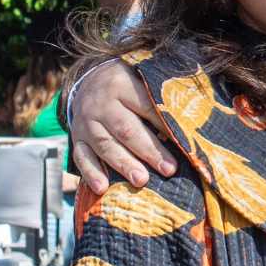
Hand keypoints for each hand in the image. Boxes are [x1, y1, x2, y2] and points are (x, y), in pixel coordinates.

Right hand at [70, 60, 176, 193]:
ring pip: (105, 145)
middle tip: (168, 169)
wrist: (90, 79)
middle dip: (149, 151)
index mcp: (122, 84)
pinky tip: (103, 188)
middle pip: (126, 129)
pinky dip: (91, 173)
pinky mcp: (76, 137)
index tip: (183, 143)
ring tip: (142, 181)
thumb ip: (162, 94)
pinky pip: (81, 157)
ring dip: (124, 164)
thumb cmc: (130, 81)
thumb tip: (189, 120)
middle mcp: (101, 104)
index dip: (165, 125)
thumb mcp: (144, 77)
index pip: (146, 106)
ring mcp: (86, 122)